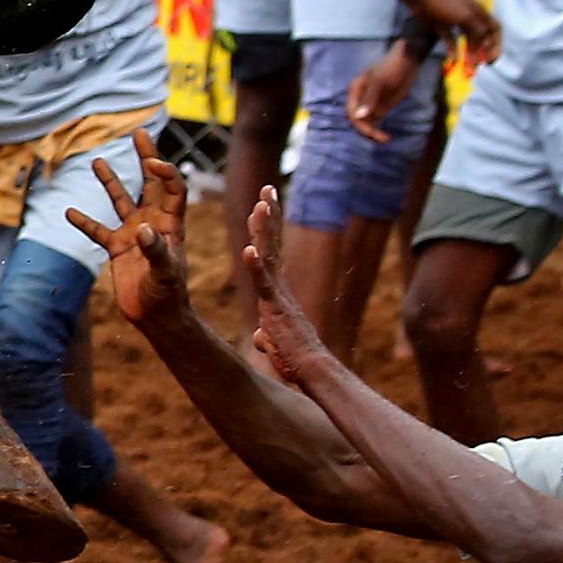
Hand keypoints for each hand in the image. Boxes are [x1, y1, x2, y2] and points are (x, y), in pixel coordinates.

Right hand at [63, 130, 188, 326]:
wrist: (158, 318)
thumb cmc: (168, 296)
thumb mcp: (165, 274)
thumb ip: (155, 250)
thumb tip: (142, 229)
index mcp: (170, 224)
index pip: (171, 188)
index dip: (164, 171)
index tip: (151, 161)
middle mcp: (153, 223)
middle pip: (150, 183)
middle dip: (146, 157)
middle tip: (139, 132)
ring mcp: (134, 235)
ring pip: (121, 201)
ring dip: (110, 180)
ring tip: (96, 160)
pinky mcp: (118, 249)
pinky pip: (97, 231)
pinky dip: (83, 222)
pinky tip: (68, 211)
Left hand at [240, 188, 325, 391]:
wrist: (314, 374)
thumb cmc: (298, 361)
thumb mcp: (277, 343)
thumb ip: (269, 334)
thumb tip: (261, 335)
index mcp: (279, 292)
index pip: (273, 253)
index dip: (269, 229)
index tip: (265, 204)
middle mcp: (281, 289)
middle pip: (274, 245)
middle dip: (270, 216)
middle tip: (268, 188)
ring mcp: (279, 297)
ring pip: (269, 257)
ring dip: (264, 231)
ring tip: (260, 205)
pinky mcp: (275, 310)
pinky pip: (265, 286)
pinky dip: (256, 268)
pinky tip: (248, 251)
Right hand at [345, 44, 420, 144]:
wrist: (407, 62)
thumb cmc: (391, 68)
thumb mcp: (380, 82)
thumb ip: (370, 99)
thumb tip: (359, 116)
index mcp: (355, 91)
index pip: (351, 112)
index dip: (359, 123)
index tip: (371, 132)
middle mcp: (360, 99)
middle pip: (357, 120)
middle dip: (367, 131)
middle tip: (381, 138)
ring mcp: (370, 104)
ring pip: (366, 123)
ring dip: (373, 133)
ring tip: (385, 139)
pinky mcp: (381, 107)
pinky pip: (375, 122)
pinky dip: (378, 130)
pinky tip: (386, 137)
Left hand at [414, 0, 498, 60]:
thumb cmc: (444, 1)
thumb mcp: (466, 16)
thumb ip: (479, 30)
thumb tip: (485, 45)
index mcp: (480, 12)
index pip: (495, 30)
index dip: (495, 45)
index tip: (490, 60)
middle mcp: (470, 17)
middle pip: (481, 38)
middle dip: (481, 54)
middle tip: (477, 68)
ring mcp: (456, 21)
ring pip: (466, 42)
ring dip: (467, 56)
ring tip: (466, 70)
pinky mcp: (441, 25)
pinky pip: (450, 41)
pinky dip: (452, 51)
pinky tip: (451, 61)